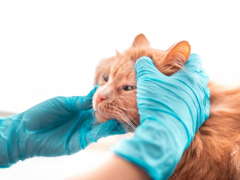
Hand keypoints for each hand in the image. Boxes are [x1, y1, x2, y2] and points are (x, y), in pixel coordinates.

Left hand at [0, 86, 124, 167]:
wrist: (27, 132)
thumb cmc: (42, 113)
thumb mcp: (61, 103)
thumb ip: (78, 101)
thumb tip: (95, 93)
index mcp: (79, 108)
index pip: (97, 103)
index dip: (107, 99)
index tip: (118, 92)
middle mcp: (84, 119)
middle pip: (104, 115)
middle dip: (115, 111)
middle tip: (128, 106)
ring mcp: (84, 130)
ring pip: (103, 126)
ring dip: (114, 121)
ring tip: (126, 116)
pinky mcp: (82, 141)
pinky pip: (96, 135)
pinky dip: (105, 130)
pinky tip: (112, 125)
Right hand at [112, 54, 209, 179]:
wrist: (164, 133)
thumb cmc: (157, 103)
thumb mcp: (146, 80)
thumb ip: (145, 66)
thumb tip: (143, 60)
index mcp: (192, 77)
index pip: (195, 59)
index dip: (185, 58)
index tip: (174, 61)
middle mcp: (200, 90)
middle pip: (200, 75)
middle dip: (188, 74)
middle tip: (173, 77)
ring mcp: (201, 105)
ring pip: (199, 91)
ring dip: (190, 89)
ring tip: (175, 92)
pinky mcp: (198, 119)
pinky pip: (197, 106)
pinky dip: (189, 104)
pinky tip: (177, 106)